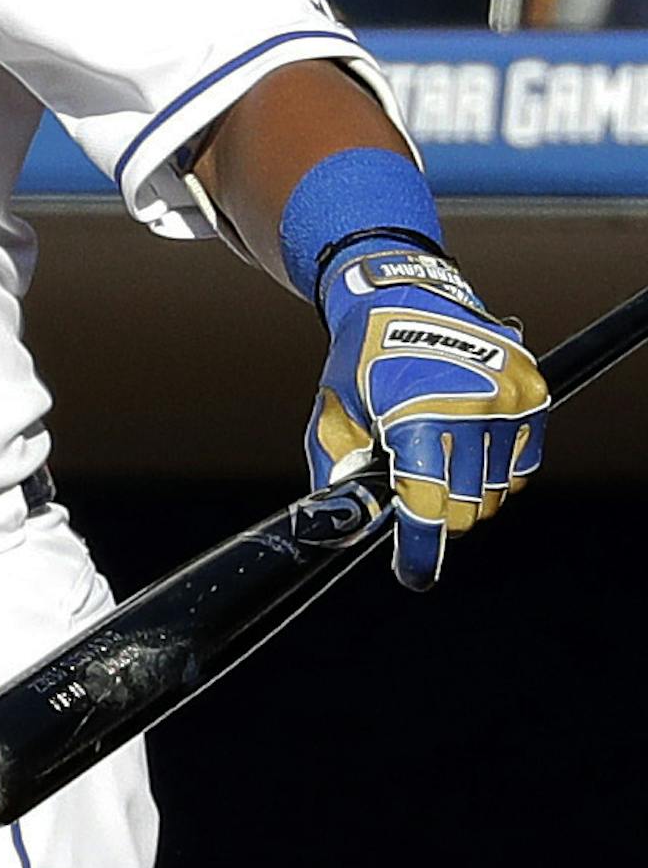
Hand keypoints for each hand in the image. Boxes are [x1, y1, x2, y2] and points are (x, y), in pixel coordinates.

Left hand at [307, 247, 548, 589]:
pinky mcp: (532, 393)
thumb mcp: (335, 409)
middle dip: (436, 514)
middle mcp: (468, 409)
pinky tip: (468, 448)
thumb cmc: (360, 357)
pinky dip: (497, 470)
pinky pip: (522, 465)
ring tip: (437, 459)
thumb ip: (338, 467)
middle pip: (464, 509)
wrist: (400, 293)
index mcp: (414, 416)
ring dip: (467, 491)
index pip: (426, 509)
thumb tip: (345, 525)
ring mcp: (507, 400)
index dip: (417, 551)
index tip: (411, 575)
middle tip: (415, 493)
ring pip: (496, 492)